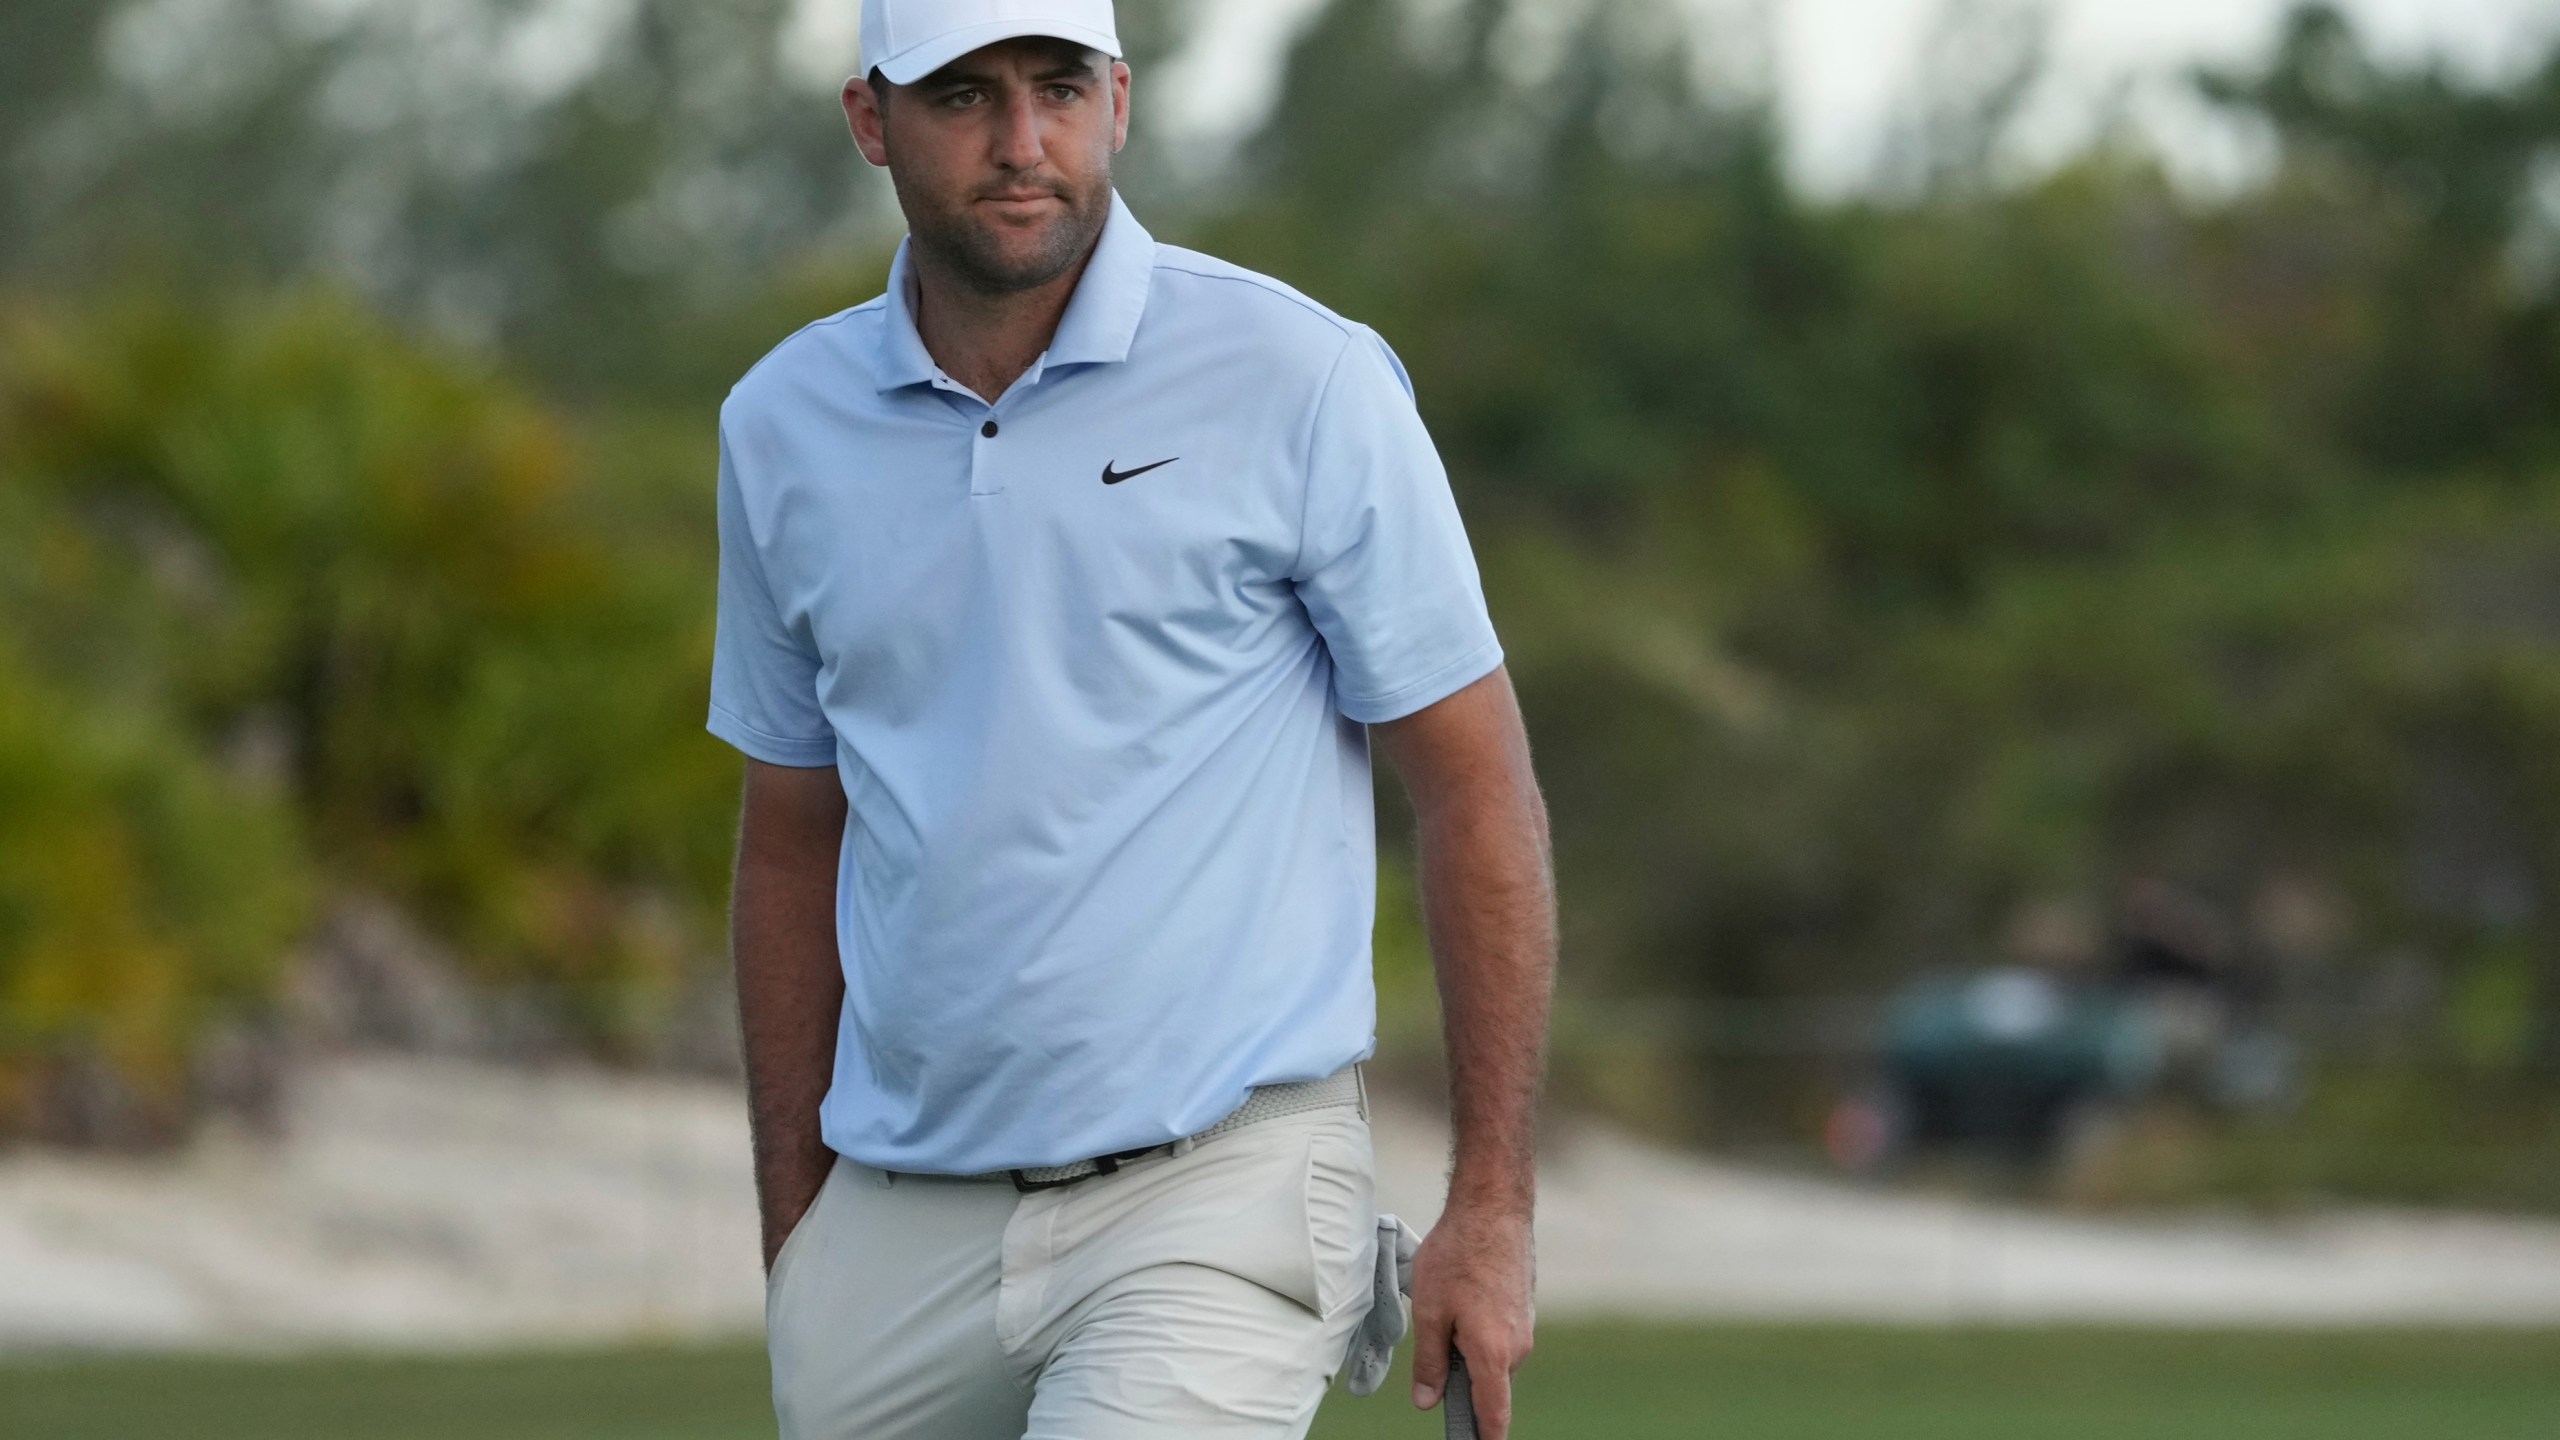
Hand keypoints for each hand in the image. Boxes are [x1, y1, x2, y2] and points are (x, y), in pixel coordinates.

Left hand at [1408, 1197, 1535, 1438]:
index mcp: (1494, 1354)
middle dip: (1462, 1373)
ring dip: (1469, 1343)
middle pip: (1488, 1382)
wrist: (1494, 1207)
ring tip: (1448, 1301)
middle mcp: (1518, 1346)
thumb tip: (1427, 1400)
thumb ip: (1429, 1362)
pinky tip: (1464, 1291)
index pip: (1494, 1414)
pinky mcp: (1525, 1307)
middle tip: (1436, 1334)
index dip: (1484, 1437)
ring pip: (1492, 1354)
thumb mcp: (1429, 1312)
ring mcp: (1525, 1325)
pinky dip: (1479, 1324)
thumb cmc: (1459, 1254)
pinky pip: (1500, 1332)